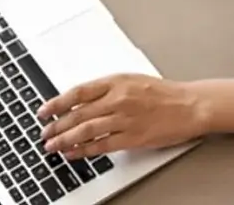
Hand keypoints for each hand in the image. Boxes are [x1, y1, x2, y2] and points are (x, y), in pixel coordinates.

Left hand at [38, 74, 208, 157]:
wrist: (189, 104)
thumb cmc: (163, 92)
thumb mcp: (133, 81)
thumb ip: (108, 89)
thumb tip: (81, 101)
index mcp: (117, 81)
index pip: (79, 92)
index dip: (57, 102)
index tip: (44, 110)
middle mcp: (119, 98)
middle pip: (79, 113)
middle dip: (57, 125)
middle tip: (44, 133)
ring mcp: (125, 119)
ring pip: (86, 130)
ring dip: (65, 140)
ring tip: (53, 146)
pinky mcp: (133, 137)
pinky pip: (102, 145)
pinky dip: (84, 151)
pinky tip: (74, 153)